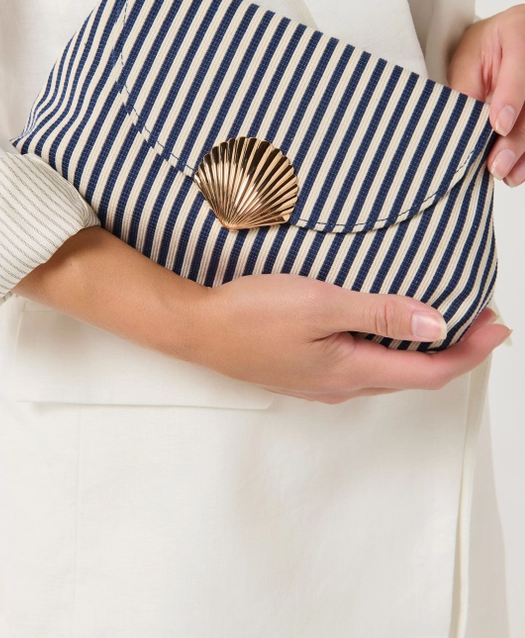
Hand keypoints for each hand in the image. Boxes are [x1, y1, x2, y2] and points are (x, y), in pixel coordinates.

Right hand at [194, 273, 508, 403]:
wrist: (195, 328)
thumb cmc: (248, 314)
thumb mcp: (320, 303)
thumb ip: (378, 313)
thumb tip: (433, 324)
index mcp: (349, 371)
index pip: (429, 371)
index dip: (470, 353)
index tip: (498, 330)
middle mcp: (340, 385)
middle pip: (413, 376)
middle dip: (453, 353)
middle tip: (478, 323)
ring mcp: (320, 382)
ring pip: (387, 373)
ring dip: (420, 352)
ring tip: (438, 322)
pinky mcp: (304, 371)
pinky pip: (361, 367)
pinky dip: (388, 350)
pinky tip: (382, 329)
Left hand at [448, 4, 524, 186]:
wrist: (504, 40)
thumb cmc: (483, 49)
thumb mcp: (467, 60)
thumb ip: (467, 89)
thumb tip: (458, 130)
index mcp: (518, 31)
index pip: (521, 65)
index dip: (511, 97)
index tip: (499, 125)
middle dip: (517, 138)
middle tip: (497, 165)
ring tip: (508, 176)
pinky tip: (518, 172)